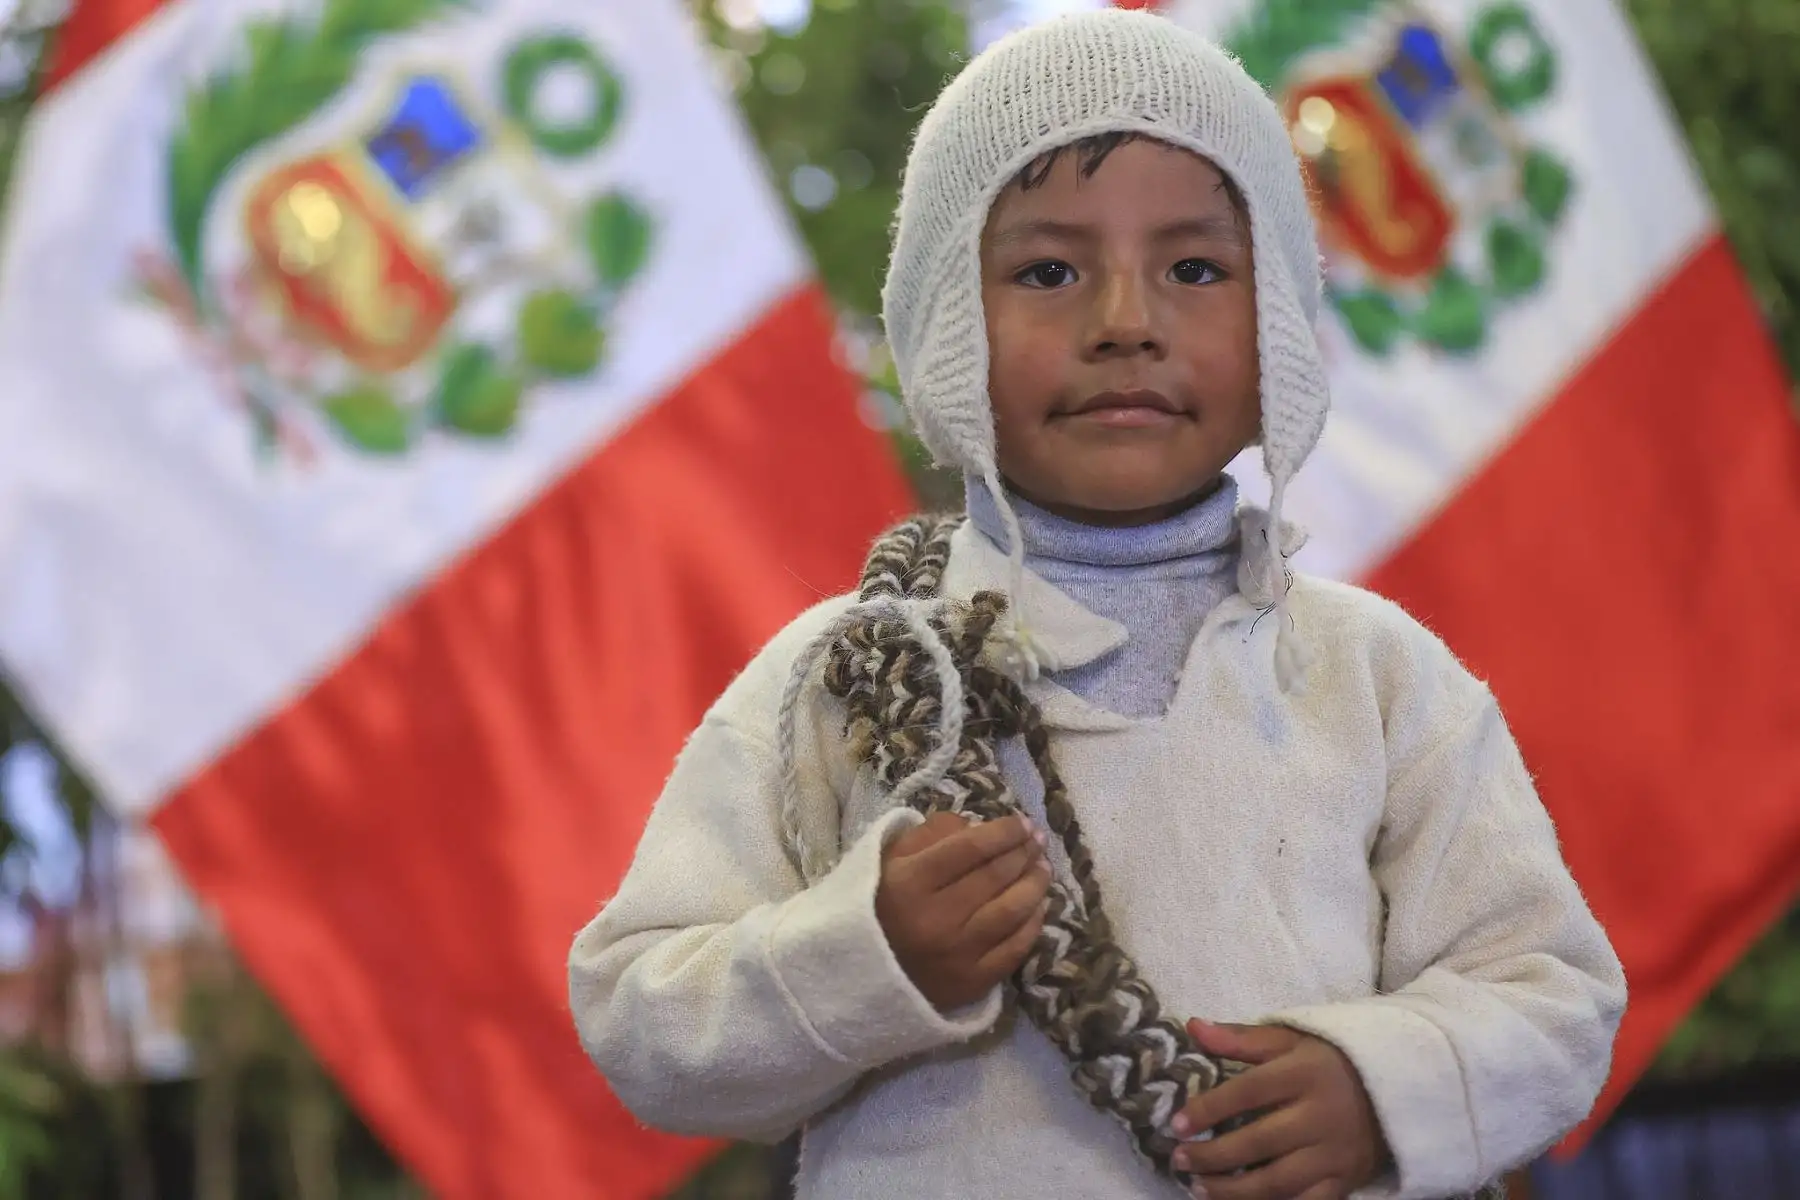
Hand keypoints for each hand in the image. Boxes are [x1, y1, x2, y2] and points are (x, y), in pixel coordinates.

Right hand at [875, 812, 1051, 1010]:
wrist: (864, 977)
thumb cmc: (879, 908)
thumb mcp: (890, 860)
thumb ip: (931, 835)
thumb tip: (978, 825)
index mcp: (909, 882)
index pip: (971, 847)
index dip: (1005, 831)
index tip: (1023, 823)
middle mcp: (936, 918)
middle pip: (996, 875)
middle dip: (1024, 852)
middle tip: (1037, 840)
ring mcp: (957, 954)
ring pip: (1013, 910)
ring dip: (1036, 883)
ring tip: (1043, 867)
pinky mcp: (972, 983)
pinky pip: (1016, 948)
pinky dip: (1033, 922)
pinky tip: (1038, 905)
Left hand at [1168, 1021, 1388, 1199]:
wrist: (1398, 1087)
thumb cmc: (1330, 1060)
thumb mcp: (1290, 1040)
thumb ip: (1241, 1038)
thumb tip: (1193, 1027)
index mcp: (1305, 1072)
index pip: (1249, 1092)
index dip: (1209, 1109)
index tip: (1176, 1124)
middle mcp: (1321, 1115)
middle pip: (1259, 1142)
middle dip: (1213, 1155)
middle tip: (1179, 1160)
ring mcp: (1335, 1154)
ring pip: (1278, 1182)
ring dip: (1233, 1191)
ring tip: (1199, 1188)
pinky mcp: (1346, 1181)